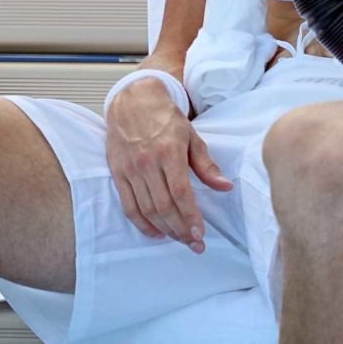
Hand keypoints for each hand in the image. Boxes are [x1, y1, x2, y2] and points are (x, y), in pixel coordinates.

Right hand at [105, 75, 232, 250]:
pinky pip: (128, 206)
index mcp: (169, 152)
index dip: (191, 217)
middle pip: (164, 206)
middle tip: (194, 243)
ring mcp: (130, 169)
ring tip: (180, 239)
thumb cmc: (165, 117)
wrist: (133, 100)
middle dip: (181, 230)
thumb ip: (206, 165)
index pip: (181, 193)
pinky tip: (156, 232)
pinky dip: (141, 224)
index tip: (201, 234)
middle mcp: (147, 163)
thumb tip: (225, 187)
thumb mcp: (192, 136)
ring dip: (164, 230)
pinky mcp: (117, 173)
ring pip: (146, 210)